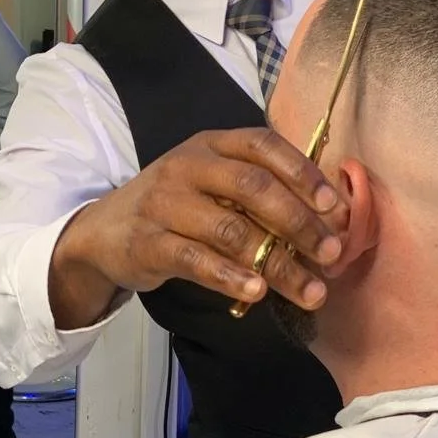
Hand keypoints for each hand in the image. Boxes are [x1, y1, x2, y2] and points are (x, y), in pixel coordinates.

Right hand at [50, 126, 344, 328]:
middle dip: (300, 223)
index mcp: (212, 144)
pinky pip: (197, 260)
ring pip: (231, 231)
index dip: (303, 173)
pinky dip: (231, 277)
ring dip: (277, 263)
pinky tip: (258, 293)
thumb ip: (261, 194)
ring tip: (310, 290)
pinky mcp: (148, 243)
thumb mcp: (212, 184)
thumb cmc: (176, 208)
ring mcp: (165, 204)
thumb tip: (328, 223)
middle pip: (253, 188)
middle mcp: (188, 166)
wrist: (103, 232)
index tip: (334, 206)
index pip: (263, 146)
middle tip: (331, 254)